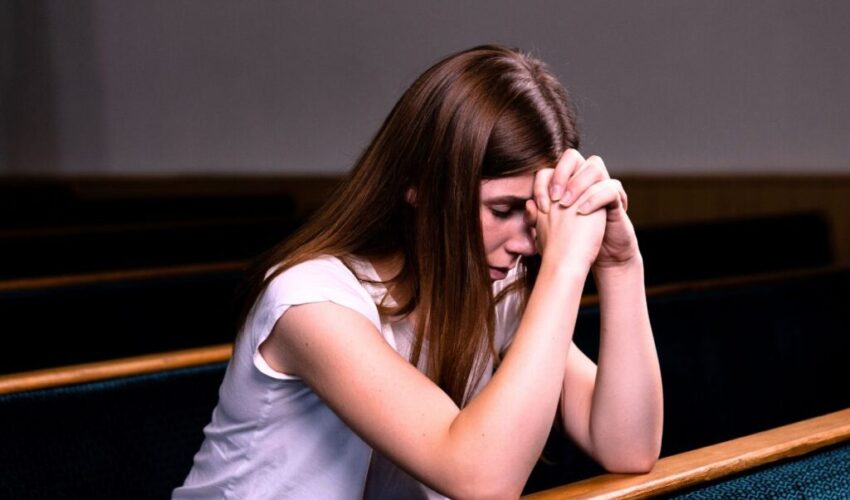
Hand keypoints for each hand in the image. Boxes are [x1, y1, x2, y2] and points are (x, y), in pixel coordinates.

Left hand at [533, 149, 639, 270]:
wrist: (601, 258)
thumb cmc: (575, 243)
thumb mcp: (552, 232)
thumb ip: (538, 219)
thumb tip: (528, 205)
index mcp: (566, 184)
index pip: (551, 167)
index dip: (542, 182)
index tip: (541, 206)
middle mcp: (584, 181)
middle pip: (572, 157)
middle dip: (561, 173)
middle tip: (555, 198)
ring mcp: (602, 187)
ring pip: (594, 166)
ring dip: (578, 183)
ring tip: (567, 204)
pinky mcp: (617, 201)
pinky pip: (611, 188)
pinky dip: (595, 198)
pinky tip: (582, 212)